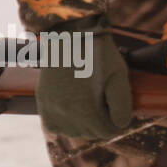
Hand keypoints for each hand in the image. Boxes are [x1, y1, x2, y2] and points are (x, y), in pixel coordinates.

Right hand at [35, 19, 132, 138]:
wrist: (70, 34)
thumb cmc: (98, 53)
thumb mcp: (119, 77)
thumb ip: (123, 105)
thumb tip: (121, 125)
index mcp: (85, 109)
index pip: (106, 132)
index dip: (115, 121)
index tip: (115, 106)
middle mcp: (65, 113)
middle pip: (89, 133)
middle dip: (100, 122)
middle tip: (103, 100)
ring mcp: (51, 107)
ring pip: (71, 131)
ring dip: (82, 124)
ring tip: (89, 103)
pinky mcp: (42, 100)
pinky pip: (53, 125)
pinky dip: (64, 121)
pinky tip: (73, 109)